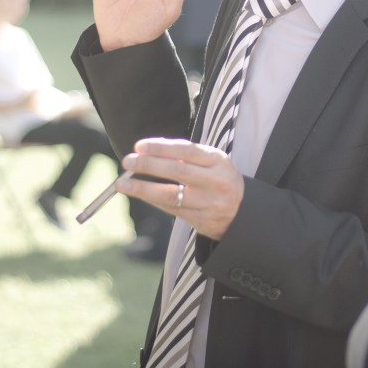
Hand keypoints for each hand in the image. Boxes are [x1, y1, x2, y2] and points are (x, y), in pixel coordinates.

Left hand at [118, 138, 242, 240]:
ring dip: (143, 188)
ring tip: (123, 183)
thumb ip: (187, 156)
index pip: (186, 151)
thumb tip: (149, 151)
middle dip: (148, 165)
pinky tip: (139, 194)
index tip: (139, 146)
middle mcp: (215, 181)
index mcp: (218, 160)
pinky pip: (171, 210)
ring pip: (170, 195)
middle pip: (177, 171)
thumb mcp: (213, 162)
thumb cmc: (220, 179)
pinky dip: (152, 200)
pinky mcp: (201, 221)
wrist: (244, 212)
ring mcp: (209, 203)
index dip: (161, 148)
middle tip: (128, 161)